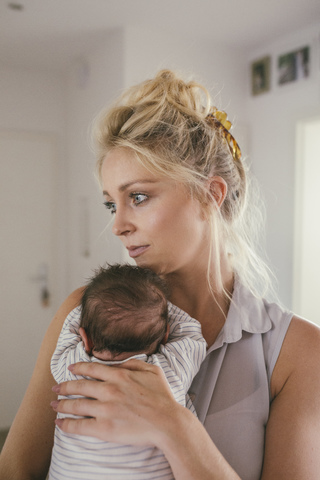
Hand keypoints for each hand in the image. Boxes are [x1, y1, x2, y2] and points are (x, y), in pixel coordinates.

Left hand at [51, 359, 178, 445]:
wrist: (168, 422)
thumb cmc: (162, 397)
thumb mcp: (152, 371)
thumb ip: (134, 363)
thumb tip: (120, 363)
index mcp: (119, 375)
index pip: (91, 368)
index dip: (78, 368)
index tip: (70, 369)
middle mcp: (109, 390)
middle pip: (79, 386)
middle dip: (64, 386)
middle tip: (56, 388)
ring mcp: (105, 409)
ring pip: (76, 405)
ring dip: (62, 405)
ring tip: (54, 405)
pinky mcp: (104, 428)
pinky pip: (79, 425)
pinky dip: (66, 424)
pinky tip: (60, 423)